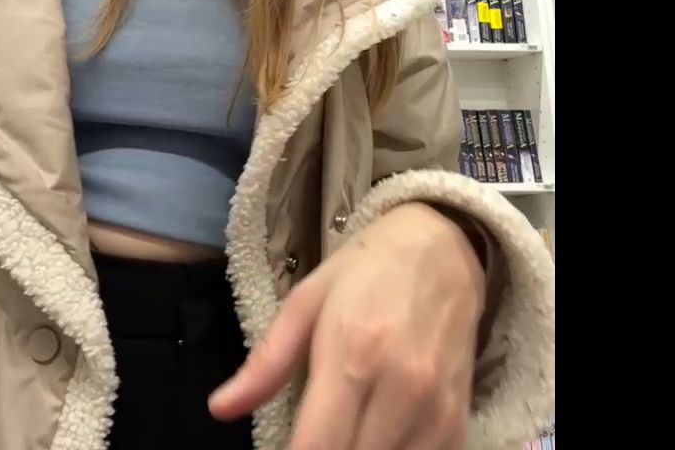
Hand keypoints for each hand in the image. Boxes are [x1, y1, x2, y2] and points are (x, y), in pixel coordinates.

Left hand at [209, 202, 485, 449]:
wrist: (443, 248)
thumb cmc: (365, 272)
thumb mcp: (306, 301)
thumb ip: (266, 361)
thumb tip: (219, 408)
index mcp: (350, 356)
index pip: (316, 448)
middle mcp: (399, 392)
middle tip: (308, 436)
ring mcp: (435, 412)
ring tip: (335, 434)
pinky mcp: (459, 423)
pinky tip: (372, 438)